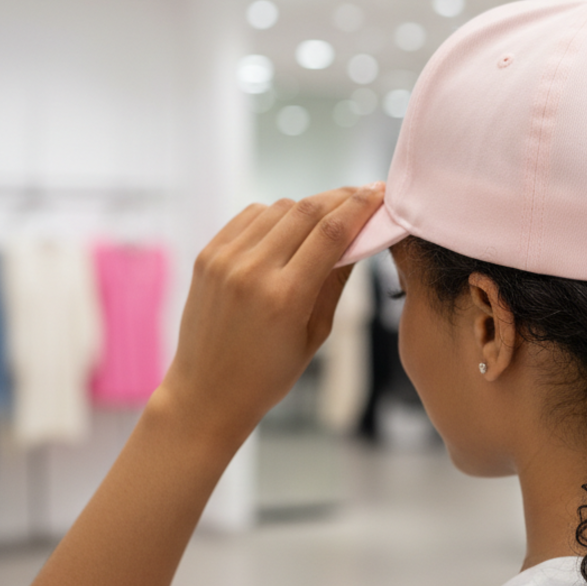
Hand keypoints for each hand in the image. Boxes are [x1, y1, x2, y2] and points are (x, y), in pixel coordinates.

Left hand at [157, 183, 385, 441]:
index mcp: (285, 297)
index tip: (380, 193)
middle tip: (363, 194)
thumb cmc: (268, 374)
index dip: (360, 207)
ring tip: (327, 217)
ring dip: (309, 206)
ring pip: (278, 208)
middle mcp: (252, 271)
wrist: (207, 392)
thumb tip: (358, 241)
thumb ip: (336, 282)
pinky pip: (249, 217)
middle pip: (306, 211)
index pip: (332, 233)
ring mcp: (225, 260)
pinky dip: (275, 215)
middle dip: (340, 197)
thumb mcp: (316, 334)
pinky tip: (290, 227)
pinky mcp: (208, 255)